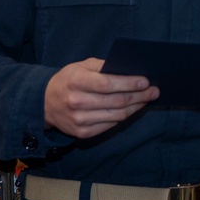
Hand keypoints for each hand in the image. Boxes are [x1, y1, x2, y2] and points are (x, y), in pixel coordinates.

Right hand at [44, 58, 158, 139]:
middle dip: (139, 96)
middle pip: (116, 101)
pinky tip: (131, 110)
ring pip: (116, 115)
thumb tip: (129, 70)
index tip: (145, 81)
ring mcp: (79, 120)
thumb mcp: (82, 66)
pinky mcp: (82, 133)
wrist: (44, 103)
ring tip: (146, 100)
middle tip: (154, 91)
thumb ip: (103, 66)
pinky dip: (123, 117)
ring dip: (135, 108)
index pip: (108, 84)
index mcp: (76, 81)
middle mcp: (77, 102)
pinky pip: (110, 125)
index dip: (129, 83)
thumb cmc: (69, 80)